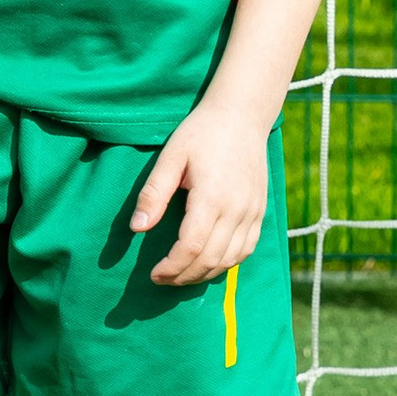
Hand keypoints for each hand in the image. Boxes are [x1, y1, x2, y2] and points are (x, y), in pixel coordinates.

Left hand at [131, 99, 268, 287]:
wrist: (242, 116)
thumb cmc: (201, 133)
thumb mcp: (170, 158)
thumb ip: (153, 195)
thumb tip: (136, 229)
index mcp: (211, 197)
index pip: (190, 247)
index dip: (171, 267)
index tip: (153, 274)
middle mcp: (236, 210)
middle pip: (210, 259)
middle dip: (184, 276)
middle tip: (163, 279)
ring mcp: (252, 212)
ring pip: (230, 260)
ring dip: (204, 274)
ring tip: (182, 275)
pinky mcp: (260, 211)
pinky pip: (246, 249)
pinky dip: (227, 263)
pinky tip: (209, 262)